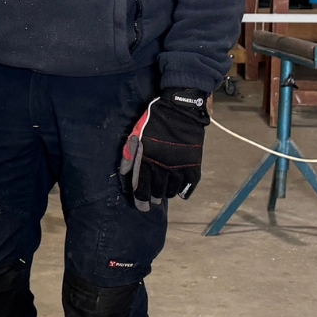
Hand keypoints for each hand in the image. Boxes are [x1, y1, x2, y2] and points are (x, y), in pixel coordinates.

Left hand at [118, 88, 208, 210]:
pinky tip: (179, 190)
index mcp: (146, 159)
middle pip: (157, 192)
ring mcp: (179, 167)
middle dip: (153, 198)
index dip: (141, 200)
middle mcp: (162, 166)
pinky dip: (183, 190)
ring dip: (167, 193)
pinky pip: (188, 186)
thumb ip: (128, 154)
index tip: (141, 207)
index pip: (142, 187)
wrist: (181, 109)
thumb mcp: (136, 133)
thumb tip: (122, 173)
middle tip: (153, 199)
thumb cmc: (155, 120)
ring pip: (172, 191)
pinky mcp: (193, 165)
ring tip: (165, 192)